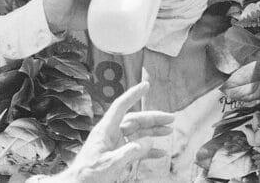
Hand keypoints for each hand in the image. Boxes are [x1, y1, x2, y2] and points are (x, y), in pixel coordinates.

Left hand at [58, 82, 173, 182]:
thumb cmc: (88, 174)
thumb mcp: (111, 163)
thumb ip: (130, 152)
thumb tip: (149, 141)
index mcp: (105, 129)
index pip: (121, 106)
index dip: (133, 95)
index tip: (146, 86)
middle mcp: (111, 133)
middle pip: (134, 120)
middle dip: (153, 118)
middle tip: (170, 117)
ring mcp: (114, 144)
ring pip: (137, 133)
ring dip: (153, 132)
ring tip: (169, 130)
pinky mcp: (117, 154)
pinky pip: (136, 148)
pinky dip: (148, 150)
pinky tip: (160, 152)